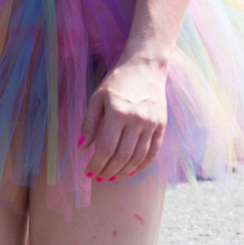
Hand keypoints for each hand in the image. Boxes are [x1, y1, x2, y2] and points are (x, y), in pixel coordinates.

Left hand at [79, 57, 166, 182]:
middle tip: (99, 178)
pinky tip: (131, 170)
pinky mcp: (161, 125)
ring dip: (124, 172)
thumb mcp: (97, 97)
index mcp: (118, 112)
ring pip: (138, 158)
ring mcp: (151, 124)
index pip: (106, 148)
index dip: (96, 164)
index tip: (89, 172)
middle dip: (108, 171)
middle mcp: (137, 120)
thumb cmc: (118, 80)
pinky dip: (142, 165)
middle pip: (122, 156)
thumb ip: (89, 123)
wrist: (146, 66)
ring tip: (112, 177)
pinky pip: (152, 152)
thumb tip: (82, 147)